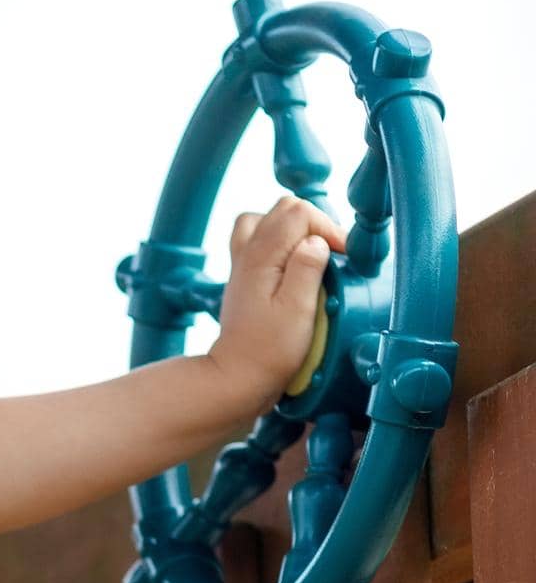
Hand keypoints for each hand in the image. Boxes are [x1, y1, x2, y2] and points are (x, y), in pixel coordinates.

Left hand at [207, 195, 347, 414]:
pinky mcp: (244, 274)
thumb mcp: (298, 309)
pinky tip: (294, 265)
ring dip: (295, 230)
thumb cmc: (270, 349)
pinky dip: (280, 242)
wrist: (238, 373)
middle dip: (315, 224)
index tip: (343, 257)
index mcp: (262, 255)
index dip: (327, 228)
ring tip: (314, 256)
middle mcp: (247, 251)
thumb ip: (308, 268)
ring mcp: (242, 261)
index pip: (298, 211)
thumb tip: (317, 241)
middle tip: (333, 255)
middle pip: (283, 208)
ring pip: (268, 219)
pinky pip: (259, 238)